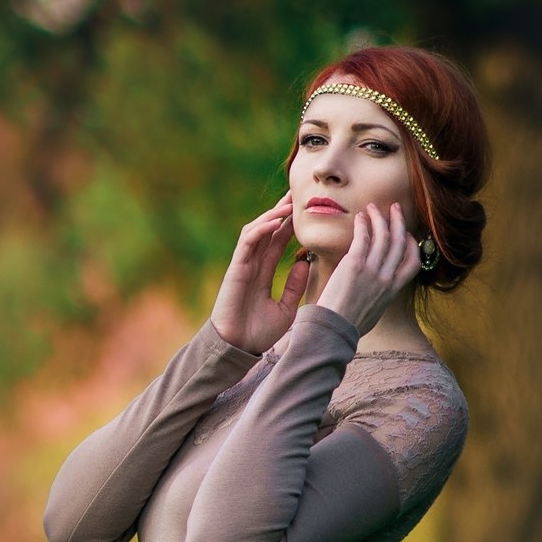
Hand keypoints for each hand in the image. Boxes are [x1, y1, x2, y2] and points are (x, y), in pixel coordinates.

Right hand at [209, 198, 317, 353]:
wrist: (238, 348)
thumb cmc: (258, 333)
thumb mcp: (286, 309)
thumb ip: (295, 286)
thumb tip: (305, 262)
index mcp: (263, 273)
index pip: (277, 241)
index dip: (289, 225)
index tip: (306, 210)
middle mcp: (252, 265)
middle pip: (267, 230)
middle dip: (281, 211)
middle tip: (297, 194)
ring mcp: (243, 265)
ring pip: (256, 231)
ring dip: (272, 216)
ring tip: (289, 204)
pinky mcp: (235, 268)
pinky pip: (247, 242)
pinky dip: (261, 229)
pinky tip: (275, 221)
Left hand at [312, 201, 414, 335]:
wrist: (334, 329)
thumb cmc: (349, 324)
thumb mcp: (374, 311)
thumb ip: (380, 296)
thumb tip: (377, 290)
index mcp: (393, 290)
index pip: (413, 263)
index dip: (412, 245)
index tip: (407, 234)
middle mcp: (387, 278)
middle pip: (400, 242)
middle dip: (398, 222)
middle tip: (395, 208)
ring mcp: (372, 270)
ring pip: (383, 236)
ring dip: (379, 218)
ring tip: (373, 208)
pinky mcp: (355, 265)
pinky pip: (363, 238)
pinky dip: (363, 225)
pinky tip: (360, 217)